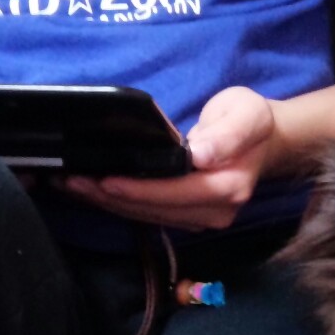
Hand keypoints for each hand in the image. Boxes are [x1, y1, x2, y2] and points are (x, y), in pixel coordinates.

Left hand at [65, 86, 278, 231]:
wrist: (264, 141)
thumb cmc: (251, 121)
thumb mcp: (246, 115)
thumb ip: (227, 134)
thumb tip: (201, 155)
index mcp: (227, 187)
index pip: (175, 193)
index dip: (138, 189)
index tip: (104, 180)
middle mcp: (215, 212)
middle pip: (155, 210)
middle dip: (111, 198)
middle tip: (71, 181)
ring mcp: (202, 219)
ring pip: (147, 216)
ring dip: (108, 204)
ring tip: (72, 186)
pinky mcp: (188, 217)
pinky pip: (149, 213)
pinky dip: (119, 204)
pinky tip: (93, 192)